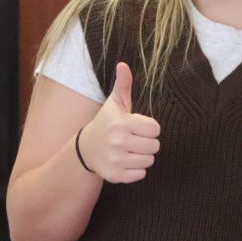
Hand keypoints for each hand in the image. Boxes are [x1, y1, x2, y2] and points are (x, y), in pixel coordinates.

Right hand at [78, 62, 160, 182]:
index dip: (149, 127)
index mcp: (121, 123)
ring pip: (149, 160)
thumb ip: (123, 84)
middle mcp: (118, 142)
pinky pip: (141, 175)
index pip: (155, 128)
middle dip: (147, 142)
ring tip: (131, 150)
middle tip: (135, 139)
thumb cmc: (107, 123)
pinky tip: (125, 161)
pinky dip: (136, 170)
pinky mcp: (115, 175)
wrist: (86, 148)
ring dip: (143, 156)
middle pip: (155, 146)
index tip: (138, 126)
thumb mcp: (115, 103)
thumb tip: (123, 64)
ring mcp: (116, 160)